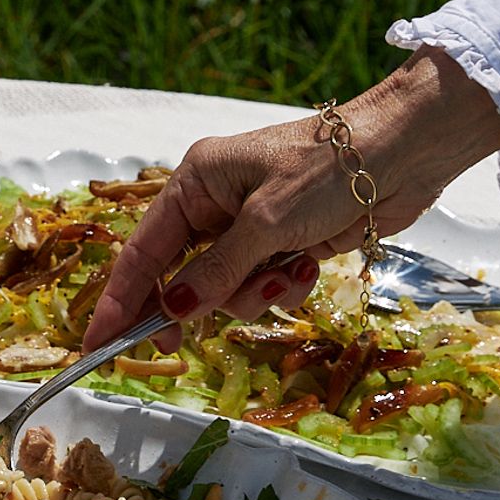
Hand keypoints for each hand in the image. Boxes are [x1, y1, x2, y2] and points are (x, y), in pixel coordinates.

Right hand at [82, 51, 499, 347]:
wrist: (400, 154)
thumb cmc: (326, 171)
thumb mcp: (264, 224)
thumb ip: (215, 272)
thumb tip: (170, 311)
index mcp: (196, 183)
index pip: (143, 250)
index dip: (120, 300)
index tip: (99, 345)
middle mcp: (217, 204)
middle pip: (184, 275)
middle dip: (201, 301)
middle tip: (189, 340)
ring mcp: (253, 226)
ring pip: (228, 288)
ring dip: (256, 292)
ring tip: (289, 270)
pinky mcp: (286, 244)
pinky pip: (265, 284)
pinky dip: (284, 285)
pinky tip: (309, 266)